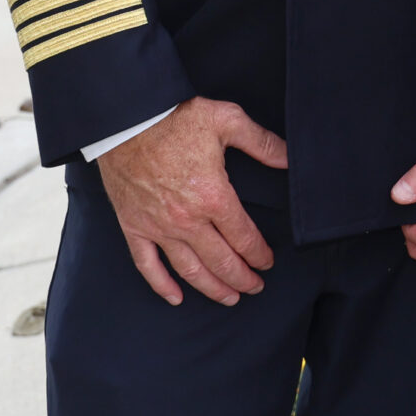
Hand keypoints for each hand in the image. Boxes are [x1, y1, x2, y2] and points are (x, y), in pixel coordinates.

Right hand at [97, 96, 289, 306]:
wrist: (126, 117)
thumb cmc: (175, 116)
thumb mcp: (227, 120)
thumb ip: (261, 142)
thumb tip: (290, 158)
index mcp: (213, 196)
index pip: (244, 237)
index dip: (259, 254)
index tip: (267, 262)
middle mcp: (187, 220)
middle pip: (221, 261)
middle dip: (242, 278)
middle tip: (255, 287)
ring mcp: (158, 227)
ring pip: (190, 270)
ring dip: (212, 288)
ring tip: (229, 298)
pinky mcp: (134, 226)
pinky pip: (148, 266)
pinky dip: (162, 286)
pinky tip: (176, 298)